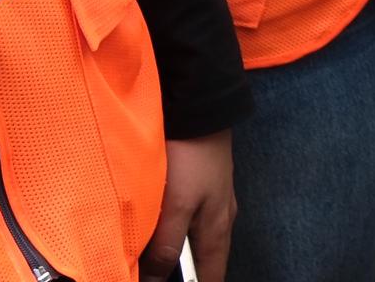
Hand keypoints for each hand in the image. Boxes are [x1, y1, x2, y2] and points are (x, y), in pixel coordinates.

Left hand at [142, 132, 234, 281]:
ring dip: (180, 258)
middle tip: (156, 277)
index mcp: (217, 233)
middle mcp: (221, 221)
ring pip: (197, 243)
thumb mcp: (177, 206)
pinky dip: (176, 235)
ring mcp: (215, 202)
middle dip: (187, 277)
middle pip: (206, 264)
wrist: (202, 109)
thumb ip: (166, 246)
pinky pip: (192, 223)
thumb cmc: (190, 160)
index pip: (211, 279)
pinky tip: (160, 231)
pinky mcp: (204, 186)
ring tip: (153, 264)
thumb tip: (154, 281)